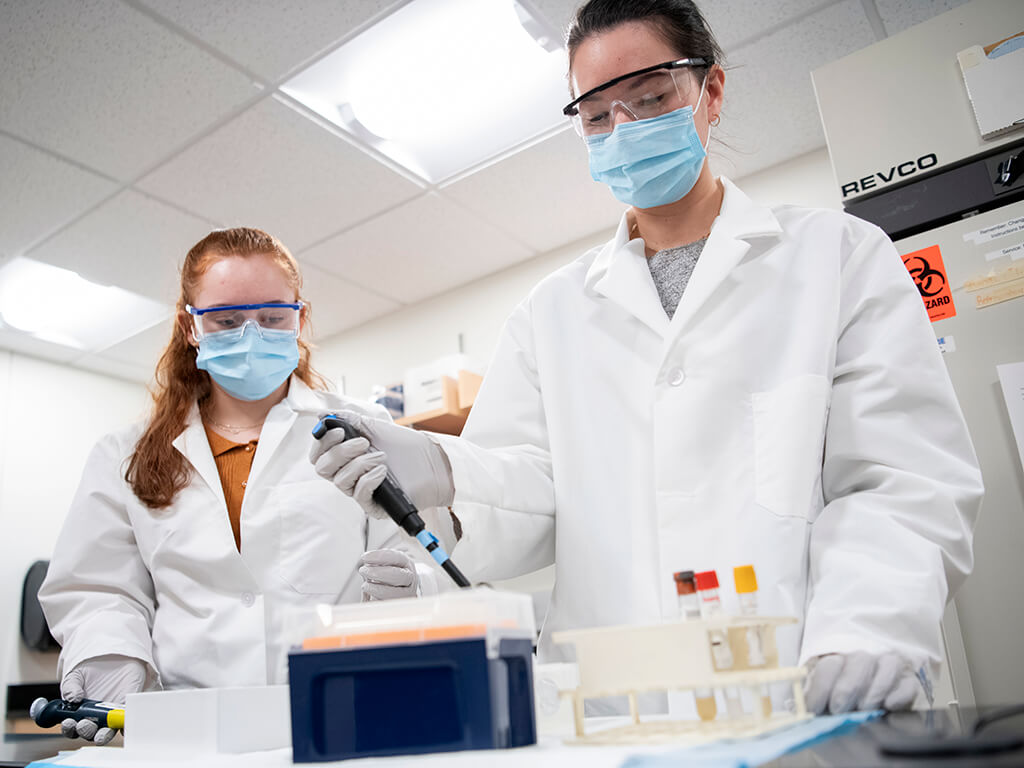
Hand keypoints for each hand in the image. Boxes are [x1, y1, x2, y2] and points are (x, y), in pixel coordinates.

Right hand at [60, 655, 146, 743]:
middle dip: (86, 732)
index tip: (68, 722)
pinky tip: (122, 725)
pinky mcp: (126, 709)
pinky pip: (126, 720)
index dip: (69, 729)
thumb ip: (71, 687)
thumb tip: (73, 698)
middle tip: (83, 725)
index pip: (73, 729)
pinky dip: (125, 726)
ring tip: (100, 734)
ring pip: (108, 732)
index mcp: (79, 714)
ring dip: (103, 736)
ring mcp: (111, 715)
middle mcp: (95, 718)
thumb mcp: (76, 676)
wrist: (114, 657)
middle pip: (90, 733)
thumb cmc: (92, 671)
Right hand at [310, 411, 453, 519]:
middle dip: (340, 452)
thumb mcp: (373, 427)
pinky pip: (359, 494)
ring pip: (340, 481)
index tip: (338, 430)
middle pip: (323, 469)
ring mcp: (360, 491)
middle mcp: (348, 475)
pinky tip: (383, 471)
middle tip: (363, 443)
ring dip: (361, 464)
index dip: (321, 443)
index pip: (318, 456)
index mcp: (345, 457)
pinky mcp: (373, 506)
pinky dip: (369, 479)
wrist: (430, 460)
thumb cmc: (403, 445)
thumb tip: (322, 415)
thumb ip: (348, 420)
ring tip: (382, 456)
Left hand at [359, 549, 418, 600]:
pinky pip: (387, 606)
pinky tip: (370, 598)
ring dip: (377, 589)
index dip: (380, 556)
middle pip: (399, 576)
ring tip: (365, 586)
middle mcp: (409, 579)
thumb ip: (377, 563)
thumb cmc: (388, 575)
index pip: (396, 557)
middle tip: (363, 571)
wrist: (399, 589)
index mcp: (406, 564)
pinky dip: (377, 602)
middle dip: (379, 573)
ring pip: (395, 594)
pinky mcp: (399, 608)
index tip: (364, 557)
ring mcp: (406, 594)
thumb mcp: (385, 564)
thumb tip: (367, 564)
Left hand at [804, 651, 919, 714]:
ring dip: (874, 689)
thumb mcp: (819, 706)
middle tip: (839, 710)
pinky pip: (908, 683)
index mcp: (835, 661)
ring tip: (864, 709)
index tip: (816, 710)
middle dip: (847, 687)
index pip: (829, 665)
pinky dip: (899, 694)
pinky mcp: (907, 684)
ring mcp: (887, 670)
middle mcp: (862, 661)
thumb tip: (798, 709)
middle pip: (859, 661)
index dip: (821, 688)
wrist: (860, 722)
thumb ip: (810, 704)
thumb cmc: (836, 712)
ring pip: (887, 664)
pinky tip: (888, 706)